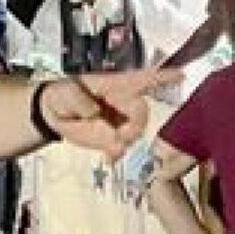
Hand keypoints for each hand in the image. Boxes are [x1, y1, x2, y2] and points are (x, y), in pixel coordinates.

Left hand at [39, 73, 156, 157]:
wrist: (52, 114)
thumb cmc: (63, 94)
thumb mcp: (66, 92)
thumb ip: (80, 100)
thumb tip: (95, 112)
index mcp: (115, 86)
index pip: (143, 79)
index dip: (163, 77)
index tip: (182, 75)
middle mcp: (123, 102)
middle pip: (141, 113)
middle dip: (134, 127)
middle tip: (119, 136)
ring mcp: (120, 121)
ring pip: (134, 133)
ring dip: (124, 142)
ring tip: (107, 146)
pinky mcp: (113, 138)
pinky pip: (121, 148)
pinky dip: (116, 154)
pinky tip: (107, 158)